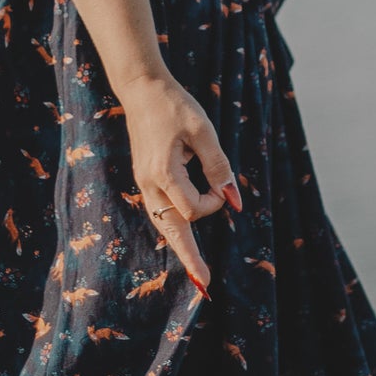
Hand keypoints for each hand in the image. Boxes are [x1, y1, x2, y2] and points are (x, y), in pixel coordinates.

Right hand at [122, 72, 239, 292]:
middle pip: (172, 232)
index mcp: (162, 173)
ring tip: (196, 271)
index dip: (214, 202)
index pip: (194, 208)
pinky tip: (183, 239)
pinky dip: (174, 226)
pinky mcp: (146, 178)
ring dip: (181, 245)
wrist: (141, 89)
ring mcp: (144, 183)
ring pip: (163, 224)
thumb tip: (233, 200)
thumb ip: (218, 166)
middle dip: (189, 259)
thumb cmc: (174, 105)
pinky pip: (160, 211)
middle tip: (205, 286)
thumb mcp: (203, 130)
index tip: (222, 186)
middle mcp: (149, 184)